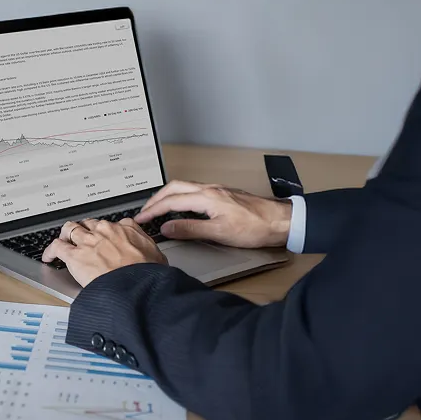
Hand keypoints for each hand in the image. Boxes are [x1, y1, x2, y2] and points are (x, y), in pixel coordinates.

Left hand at [43, 218, 166, 288]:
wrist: (136, 285)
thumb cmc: (147, 275)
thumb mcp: (157, 256)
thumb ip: (148, 249)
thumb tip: (151, 254)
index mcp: (126, 228)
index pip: (111, 224)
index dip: (105, 233)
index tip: (104, 239)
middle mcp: (105, 231)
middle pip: (89, 224)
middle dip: (85, 231)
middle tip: (83, 241)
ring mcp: (89, 242)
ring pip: (70, 229)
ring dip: (66, 236)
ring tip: (63, 243)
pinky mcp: (75, 255)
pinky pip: (57, 247)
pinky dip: (50, 250)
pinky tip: (48, 257)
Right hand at [135, 180, 291, 248]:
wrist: (280, 221)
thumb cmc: (255, 227)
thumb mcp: (218, 232)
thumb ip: (190, 229)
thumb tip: (167, 228)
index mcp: (207, 197)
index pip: (171, 201)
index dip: (153, 211)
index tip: (140, 219)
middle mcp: (210, 189)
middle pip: (175, 188)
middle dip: (156, 199)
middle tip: (144, 211)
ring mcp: (217, 190)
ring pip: (185, 187)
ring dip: (168, 196)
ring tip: (157, 208)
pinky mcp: (223, 195)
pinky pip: (194, 190)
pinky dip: (180, 196)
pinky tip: (181, 206)